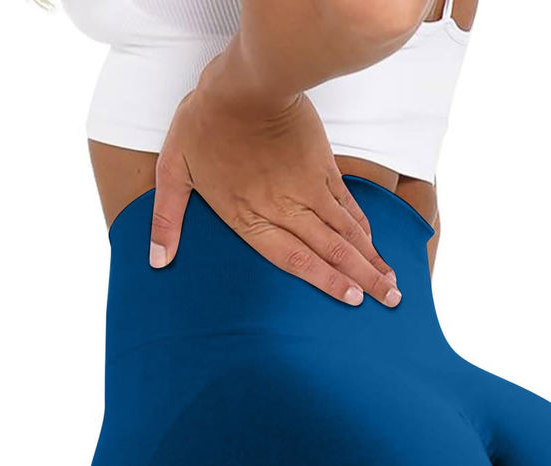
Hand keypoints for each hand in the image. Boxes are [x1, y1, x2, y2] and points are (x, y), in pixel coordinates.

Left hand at [149, 48, 400, 307]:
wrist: (247, 80)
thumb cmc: (206, 123)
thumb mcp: (174, 170)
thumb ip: (167, 219)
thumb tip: (157, 260)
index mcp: (251, 217)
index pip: (296, 260)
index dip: (327, 283)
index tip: (354, 299)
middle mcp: (286, 208)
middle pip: (332, 252)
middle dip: (365, 279)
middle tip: (391, 302)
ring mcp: (309, 189)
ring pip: (347, 232)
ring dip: (372, 259)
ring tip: (393, 283)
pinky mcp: (323, 168)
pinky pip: (348, 205)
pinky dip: (365, 228)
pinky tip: (376, 244)